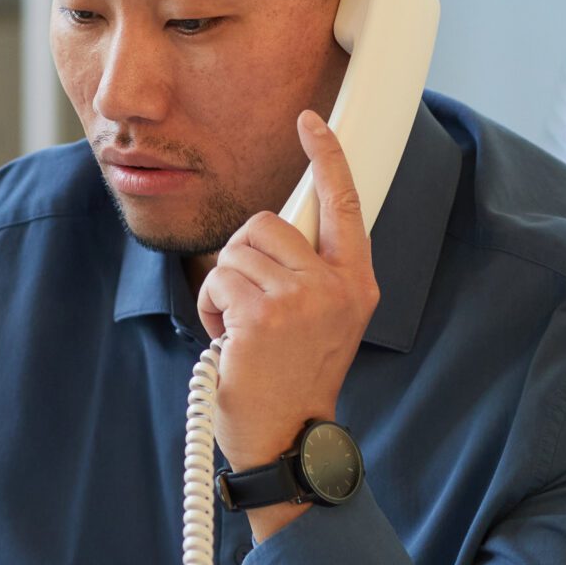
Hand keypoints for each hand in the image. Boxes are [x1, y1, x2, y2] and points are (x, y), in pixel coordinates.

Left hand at [196, 111, 379, 535]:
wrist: (287, 443)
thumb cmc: (294, 383)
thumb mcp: (325, 321)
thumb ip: (312, 273)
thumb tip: (277, 228)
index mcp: (355, 283)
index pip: (345, 204)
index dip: (328, 157)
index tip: (311, 121)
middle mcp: (335, 285)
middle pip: (268, 222)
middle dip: (244, 258)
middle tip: (251, 307)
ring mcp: (302, 299)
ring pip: (236, 250)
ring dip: (223, 288)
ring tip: (240, 331)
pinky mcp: (264, 314)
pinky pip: (217, 279)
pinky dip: (210, 308)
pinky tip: (227, 341)